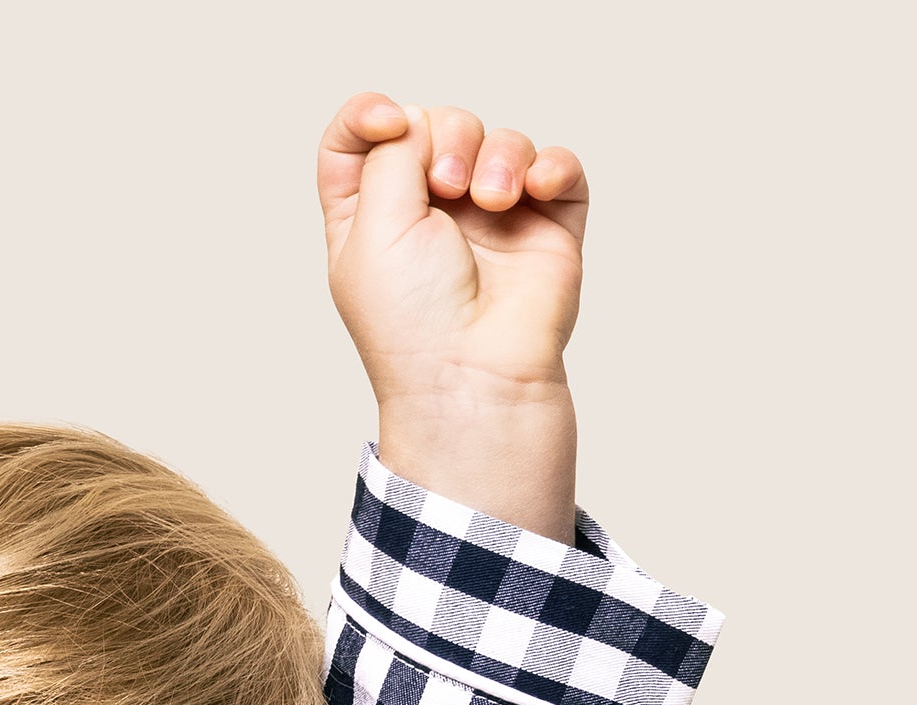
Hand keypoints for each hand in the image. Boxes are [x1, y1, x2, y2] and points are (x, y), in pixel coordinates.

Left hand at [317, 94, 585, 541]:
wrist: (476, 377)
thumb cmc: (413, 322)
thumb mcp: (372, 228)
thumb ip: (389, 154)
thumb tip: (419, 121)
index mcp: (371, 218)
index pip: (360, 140)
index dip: (370, 115)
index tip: (389, 122)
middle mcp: (429, 214)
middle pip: (437, 125)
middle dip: (447, 138)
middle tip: (448, 186)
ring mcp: (490, 220)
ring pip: (499, 140)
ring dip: (499, 156)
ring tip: (495, 201)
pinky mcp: (544, 228)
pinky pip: (557, 166)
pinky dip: (550, 165)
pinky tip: (534, 190)